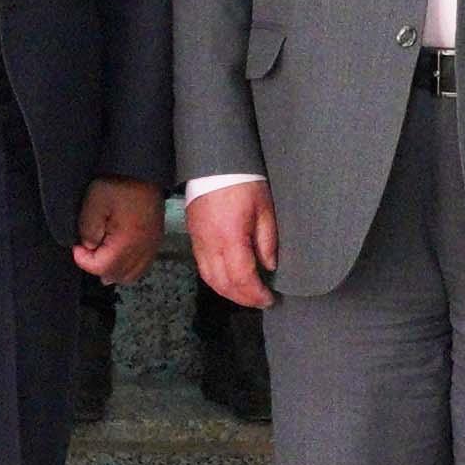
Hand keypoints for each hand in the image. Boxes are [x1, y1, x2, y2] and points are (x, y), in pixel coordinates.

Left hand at [73, 177, 162, 284]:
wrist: (142, 169)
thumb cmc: (119, 182)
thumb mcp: (93, 202)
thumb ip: (88, 230)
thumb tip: (89, 247)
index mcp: (128, 241)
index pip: (102, 268)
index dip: (84, 260)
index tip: (78, 246)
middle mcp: (143, 248)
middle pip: (118, 275)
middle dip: (99, 267)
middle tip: (88, 250)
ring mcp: (152, 245)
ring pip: (132, 274)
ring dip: (115, 270)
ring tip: (102, 254)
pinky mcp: (156, 238)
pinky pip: (144, 264)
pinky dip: (130, 266)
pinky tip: (119, 256)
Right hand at [187, 179, 278, 310]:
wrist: (215, 162)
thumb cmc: (244, 183)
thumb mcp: (265, 209)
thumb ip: (267, 241)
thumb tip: (269, 266)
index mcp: (231, 238)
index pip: (242, 277)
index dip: (256, 293)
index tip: (269, 299)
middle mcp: (211, 244)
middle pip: (224, 284)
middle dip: (243, 298)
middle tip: (260, 301)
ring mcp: (199, 242)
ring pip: (210, 279)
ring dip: (228, 292)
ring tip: (246, 296)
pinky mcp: (194, 237)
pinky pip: (202, 268)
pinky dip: (216, 281)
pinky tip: (229, 282)